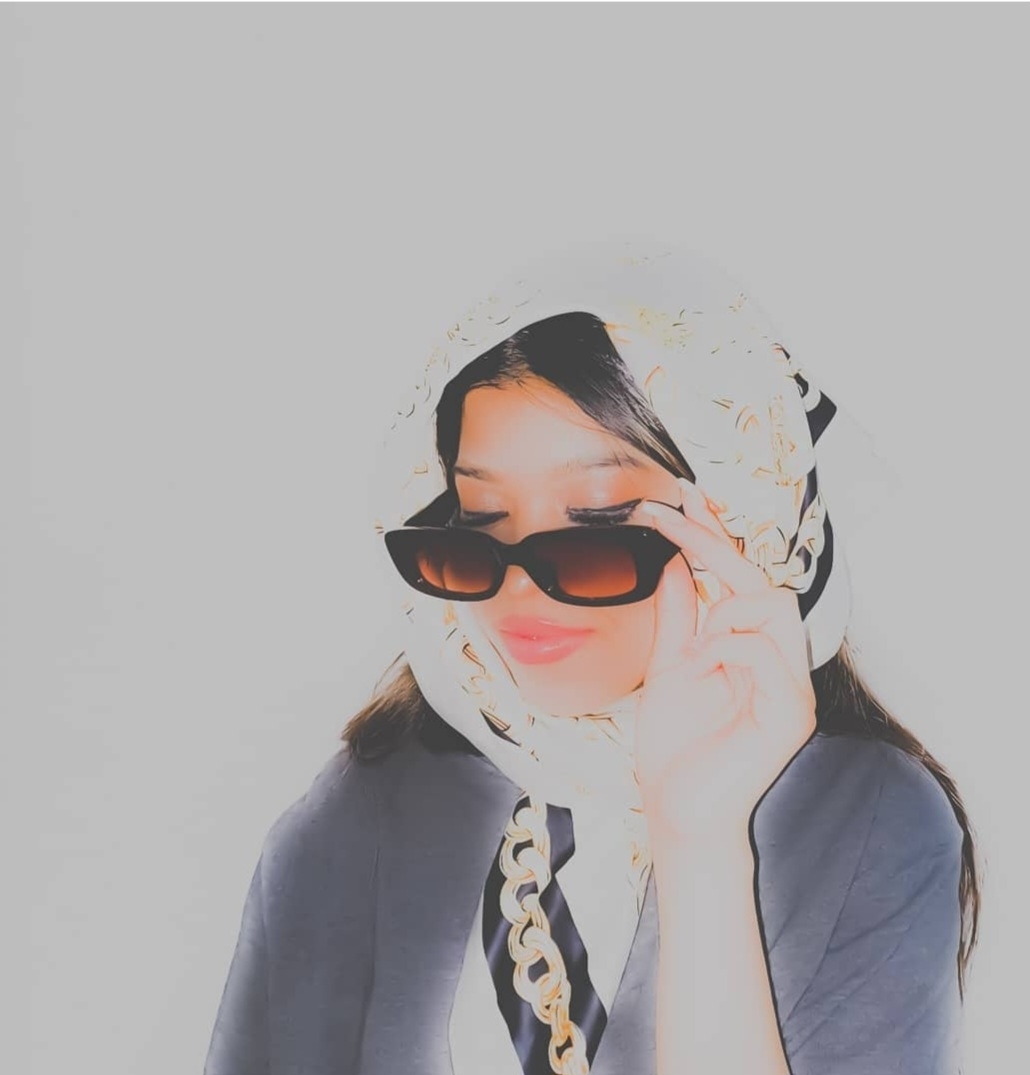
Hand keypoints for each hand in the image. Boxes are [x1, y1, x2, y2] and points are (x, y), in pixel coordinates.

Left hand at [633, 479, 816, 852]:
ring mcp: (789, 688)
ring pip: (774, 608)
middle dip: (715, 547)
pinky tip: (707, 669)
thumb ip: (679, 618)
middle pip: (766, 584)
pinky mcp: (791, 714)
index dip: (715, 536)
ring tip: (698, 650)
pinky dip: (727, 650)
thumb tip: (678, 564)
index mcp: (751, 651)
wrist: (676, 810)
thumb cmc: (676, 746)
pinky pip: (766, 653)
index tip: (684, 497)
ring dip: (724, 615)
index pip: (741, 581)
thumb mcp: (669, 667)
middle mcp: (778, 664)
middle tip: (670, 521)